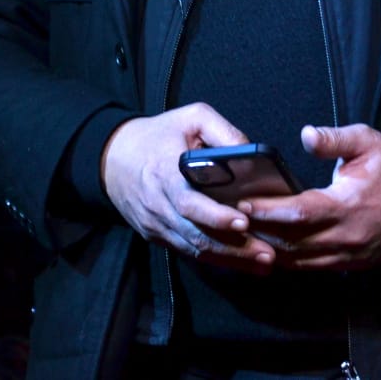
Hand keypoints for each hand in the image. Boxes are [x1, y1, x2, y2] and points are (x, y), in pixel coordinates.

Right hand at [101, 103, 274, 272]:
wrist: (112, 156)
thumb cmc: (159, 134)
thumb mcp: (192, 117)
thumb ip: (223, 132)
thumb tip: (253, 153)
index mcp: (165, 175)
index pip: (190, 203)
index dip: (217, 216)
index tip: (245, 222)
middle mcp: (159, 205)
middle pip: (197, 234)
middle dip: (234, 247)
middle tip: (268, 254)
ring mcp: (156, 224)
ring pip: (194, 248)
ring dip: (229, 258)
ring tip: (263, 263)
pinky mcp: (156, 234)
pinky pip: (186, 250)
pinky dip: (214, 258)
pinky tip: (240, 261)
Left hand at [242, 123, 380, 270]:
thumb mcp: (368, 141)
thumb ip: (335, 139)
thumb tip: (305, 135)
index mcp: (348, 204)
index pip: (299, 212)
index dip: (268, 210)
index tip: (243, 204)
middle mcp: (346, 235)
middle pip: (292, 241)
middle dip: (260, 232)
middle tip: (233, 222)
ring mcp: (349, 255)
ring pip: (299, 260)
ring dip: (272, 250)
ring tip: (246, 237)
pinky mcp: (352, 264)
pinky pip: (313, 267)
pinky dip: (291, 260)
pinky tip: (274, 248)